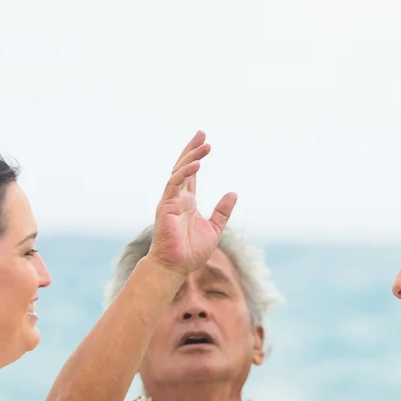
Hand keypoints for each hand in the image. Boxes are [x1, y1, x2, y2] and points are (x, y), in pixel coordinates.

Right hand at [148, 131, 237, 276]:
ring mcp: (170, 201)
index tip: (205, 142)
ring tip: (204, 145)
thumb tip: (233, 193)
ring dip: (191, 157)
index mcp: (187, 202)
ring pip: (179, 172)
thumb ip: (222, 212)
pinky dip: (184, 173)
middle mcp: (177, 198)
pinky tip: (196, 164)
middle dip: (192, 150)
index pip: (191, 174)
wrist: (175, 267)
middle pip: (183, 167)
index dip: (197, 157)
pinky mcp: (166, 206)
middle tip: (202, 133)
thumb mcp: (214, 229)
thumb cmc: (191, 252)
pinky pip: (174, 185)